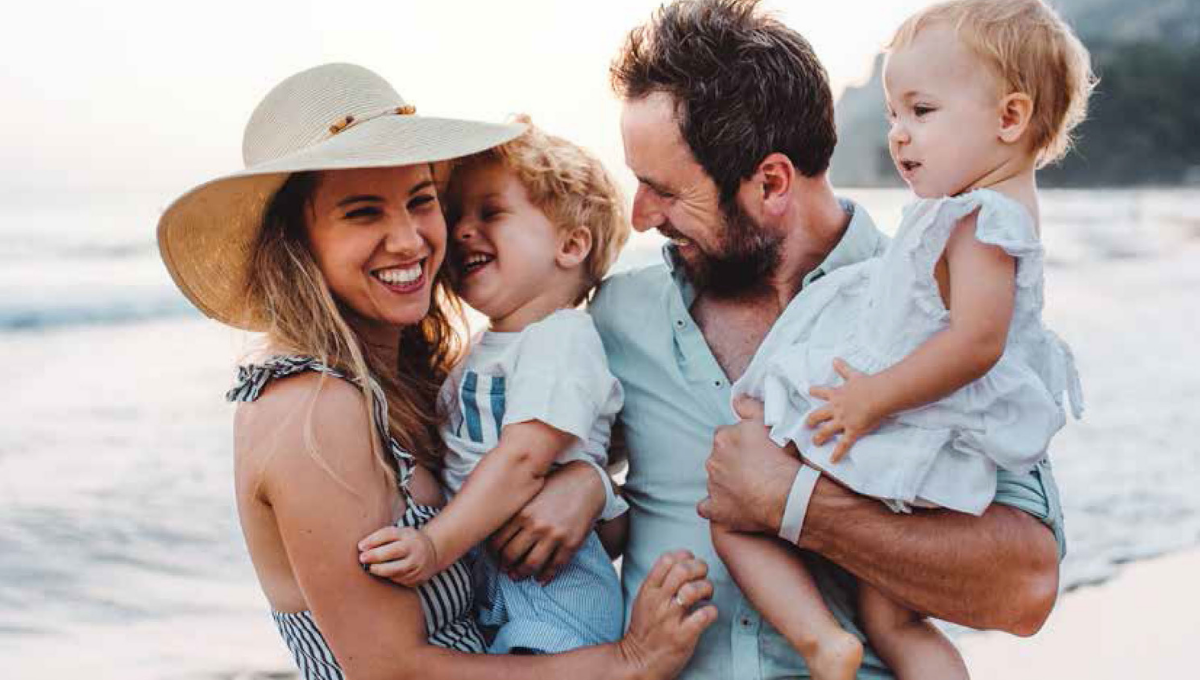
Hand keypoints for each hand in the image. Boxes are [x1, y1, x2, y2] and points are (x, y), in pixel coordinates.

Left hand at [357, 525, 438, 586]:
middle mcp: (415, 548)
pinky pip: (399, 580)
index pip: (389, 534)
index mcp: (408, 535)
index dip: (373, 540)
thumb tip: (361, 547)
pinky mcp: (418, 578)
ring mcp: (418, 564)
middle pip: (394, 552)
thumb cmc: (406, 542)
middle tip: (362, 559)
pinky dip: (389, 577)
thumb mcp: (398, 534)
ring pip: (395, 570)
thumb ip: (381, 538)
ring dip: (380, 570)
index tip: (360, 546)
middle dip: (376, 556)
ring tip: (371, 568)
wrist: (432, 553)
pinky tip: (386, 573)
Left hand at [488, 461, 604, 582]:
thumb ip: (514, 511)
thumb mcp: (530, 493)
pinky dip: (545, 576)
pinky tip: (540, 578)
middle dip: (506, 566)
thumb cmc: (555, 486)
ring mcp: (554, 535)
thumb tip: (496, 531)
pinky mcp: (571, 543)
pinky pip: (555, 566)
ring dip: (522, 574)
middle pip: (511, 555)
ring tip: (519, 575)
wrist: (586, 482)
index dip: (493, 553)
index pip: (498, 541)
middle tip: (506, 569)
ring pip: (531, 565)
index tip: (495, 557)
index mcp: (522, 512)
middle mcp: (536, 525)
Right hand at [618, 550, 716, 679]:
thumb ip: (659, 582)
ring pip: (694, 590)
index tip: (691, 563)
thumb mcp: (644, 600)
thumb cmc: (645, 630)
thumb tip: (681, 563)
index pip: (667, 559)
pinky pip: (704, 615)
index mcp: (648, 590)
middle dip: (700, 568)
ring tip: (706, 596)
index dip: (685, 556)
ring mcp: (670, 619)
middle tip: (703, 577)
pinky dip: (712, 612)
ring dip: (706, 589)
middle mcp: (658, 602)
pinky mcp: (683, 636)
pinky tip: (708, 615)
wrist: (638, 662)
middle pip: (683, 569)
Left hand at [697, 396, 799, 533]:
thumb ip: (750, 407)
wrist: (788, 494)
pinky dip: (716, 507)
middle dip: (733, 464)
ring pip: (716, 481)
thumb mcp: (770, 422)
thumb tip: (737, 400)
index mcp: (723, 438)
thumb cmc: (782, 458)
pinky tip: (730, 507)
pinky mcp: (716, 508)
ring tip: (751, 489)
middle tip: (755, 471)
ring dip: (728, 483)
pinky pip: (707, 507)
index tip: (754, 453)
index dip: (740, 445)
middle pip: (719, 459)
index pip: (725, 437)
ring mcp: (713, 485)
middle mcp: (714, 460)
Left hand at [807, 358, 883, 462]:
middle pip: (818, 415)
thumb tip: (834, 358)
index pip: (821, 392)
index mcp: (837, 394)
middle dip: (811, 420)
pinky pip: (843, 445)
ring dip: (819, 437)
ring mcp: (843, 421)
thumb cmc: (868, 384)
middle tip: (807, 423)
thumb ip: (843, 368)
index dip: (814, 391)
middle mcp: (836, 409)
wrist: (877, 396)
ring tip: (815, 441)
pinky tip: (832, 460)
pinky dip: (837, 453)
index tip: (808, 390)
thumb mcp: (853, 374)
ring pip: (826, 431)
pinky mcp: (852, 431)